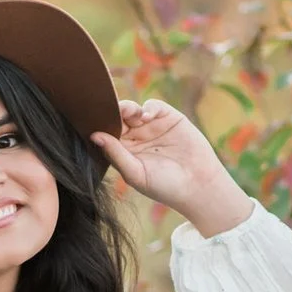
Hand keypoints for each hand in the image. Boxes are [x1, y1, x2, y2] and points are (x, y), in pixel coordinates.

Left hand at [89, 99, 255, 236]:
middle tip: (110, 113)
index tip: (94, 122)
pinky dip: (148, 107)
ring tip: (130, 114)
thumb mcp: (135, 173)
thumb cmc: (164, 186)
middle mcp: (136, 137)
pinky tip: (146, 116)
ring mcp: (152, 126)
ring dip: (128, 108)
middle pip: (118, 119)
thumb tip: (94, 136)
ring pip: (133, 110)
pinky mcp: (169, 118)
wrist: (198, 185)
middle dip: (113, 114)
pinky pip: (153, 106)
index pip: (107, 134)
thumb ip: (116, 154)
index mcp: (124, 151)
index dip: (101, 126)